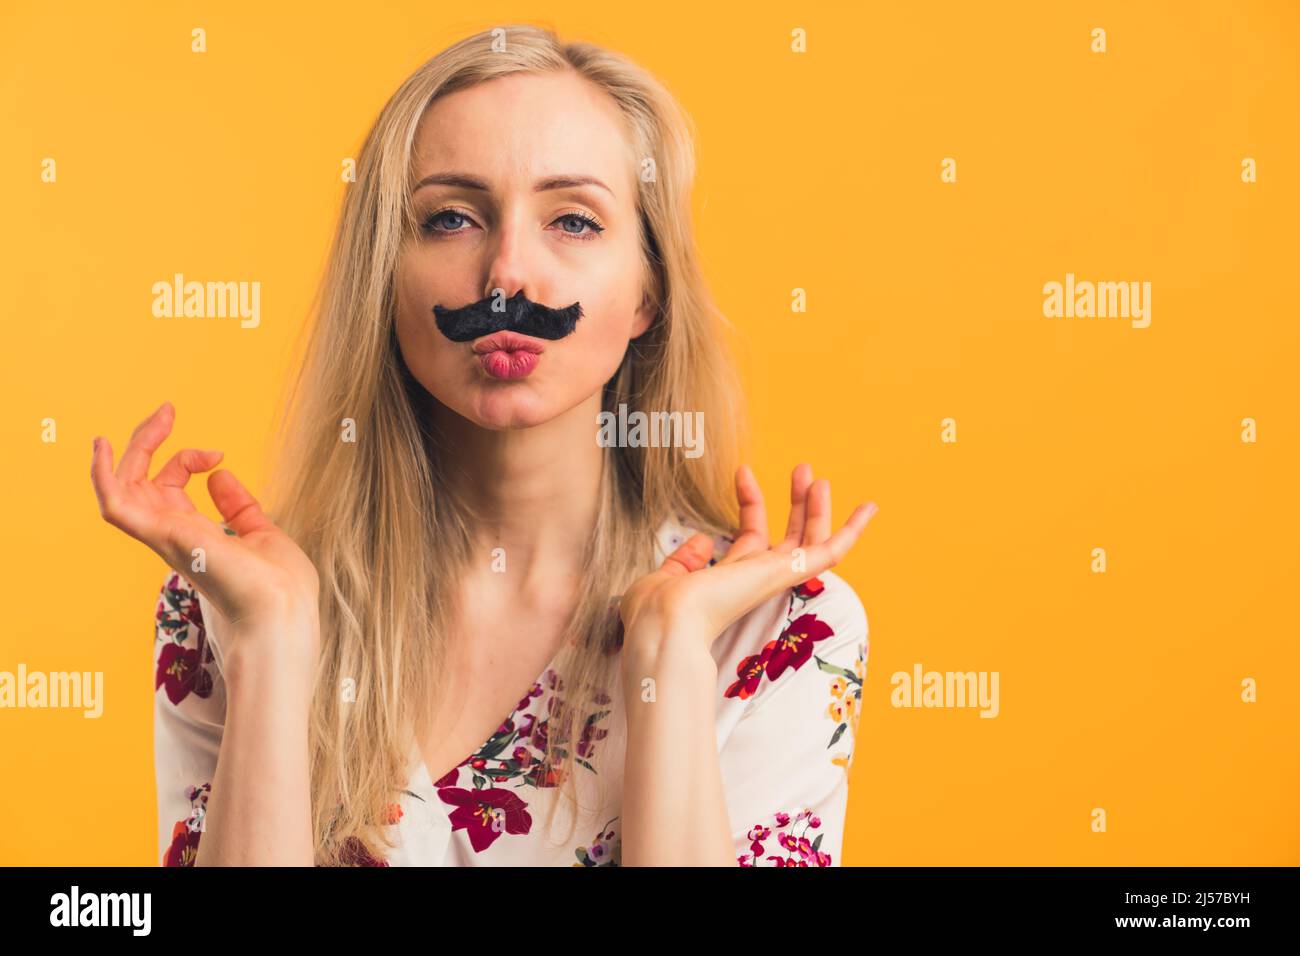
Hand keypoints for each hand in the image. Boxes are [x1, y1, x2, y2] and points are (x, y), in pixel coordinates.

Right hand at [90, 401, 320, 660]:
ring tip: (155, 419)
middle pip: (140, 481)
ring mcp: (166, 537)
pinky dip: (103, 477)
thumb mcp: (262, 533)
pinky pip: (116, 507)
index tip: (218, 454)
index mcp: (194, 534)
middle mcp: (173, 536)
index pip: (169, 486)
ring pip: (122, 489)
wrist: (284, 612)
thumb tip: (220, 474)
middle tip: (168, 410)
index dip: (187, 458)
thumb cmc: (280, 587)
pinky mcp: (164, 537)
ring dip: (129, 450)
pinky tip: (104, 447)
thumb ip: (239, 507)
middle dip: (149, 441)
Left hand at [618, 463, 876, 650]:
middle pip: (789, 538)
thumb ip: (685, 560)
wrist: (665, 624)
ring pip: (810, 541)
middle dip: (796, 502)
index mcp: (729, 581)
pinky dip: (852, 530)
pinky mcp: (787, 573)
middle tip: (802, 469)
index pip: (751, 537)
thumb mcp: (667, 576)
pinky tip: (870, 507)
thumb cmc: (657, 610)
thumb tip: (704, 540)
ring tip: (816, 475)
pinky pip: (830, 552)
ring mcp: (773, 577)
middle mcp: (756, 581)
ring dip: (816, 507)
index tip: (743, 471)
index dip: (751, 501)